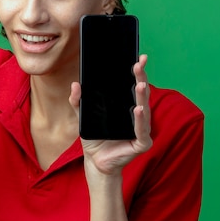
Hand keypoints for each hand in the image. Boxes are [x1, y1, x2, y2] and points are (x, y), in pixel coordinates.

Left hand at [69, 54, 152, 175]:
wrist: (95, 162)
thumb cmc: (94, 139)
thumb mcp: (83, 117)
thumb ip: (78, 102)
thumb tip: (75, 84)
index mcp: (127, 106)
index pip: (133, 85)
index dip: (137, 72)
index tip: (139, 57)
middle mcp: (138, 116)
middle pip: (141, 93)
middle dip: (141, 77)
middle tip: (139, 63)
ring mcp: (141, 129)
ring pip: (144, 109)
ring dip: (142, 96)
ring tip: (140, 84)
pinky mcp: (141, 143)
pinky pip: (141, 130)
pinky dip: (140, 120)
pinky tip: (137, 109)